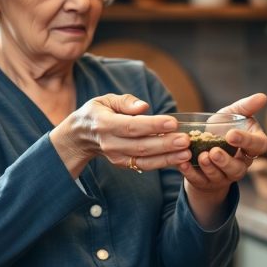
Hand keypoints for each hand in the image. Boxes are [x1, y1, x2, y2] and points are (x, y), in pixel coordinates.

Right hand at [51, 94, 190, 176]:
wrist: (80, 137)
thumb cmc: (97, 113)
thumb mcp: (105, 100)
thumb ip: (125, 102)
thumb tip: (144, 106)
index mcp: (105, 124)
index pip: (132, 126)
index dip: (153, 125)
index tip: (173, 122)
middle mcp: (110, 143)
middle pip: (141, 146)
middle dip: (165, 144)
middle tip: (186, 139)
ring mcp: (116, 156)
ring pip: (144, 159)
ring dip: (168, 157)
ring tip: (187, 153)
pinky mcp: (123, 164)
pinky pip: (145, 165)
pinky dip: (163, 163)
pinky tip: (179, 158)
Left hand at [178, 93, 266, 226]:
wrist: (205, 146)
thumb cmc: (223, 129)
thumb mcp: (233, 115)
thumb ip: (246, 107)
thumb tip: (263, 96)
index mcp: (251, 147)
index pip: (257, 146)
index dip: (246, 142)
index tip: (231, 134)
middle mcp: (240, 165)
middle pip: (237, 168)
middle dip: (225, 161)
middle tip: (214, 151)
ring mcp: (223, 176)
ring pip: (220, 177)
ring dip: (210, 168)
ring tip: (201, 156)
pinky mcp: (206, 182)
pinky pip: (199, 180)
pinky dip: (191, 173)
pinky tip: (183, 164)